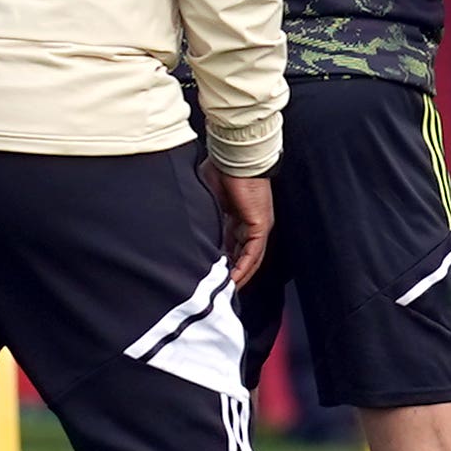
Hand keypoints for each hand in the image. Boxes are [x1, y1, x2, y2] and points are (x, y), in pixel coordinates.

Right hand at [204, 164, 273, 287]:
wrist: (232, 158)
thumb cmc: (217, 171)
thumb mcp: (206, 200)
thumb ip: (203, 216)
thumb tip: (190, 230)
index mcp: (237, 217)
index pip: (232, 246)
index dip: (223, 262)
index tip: (210, 276)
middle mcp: (250, 223)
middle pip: (243, 255)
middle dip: (231, 274)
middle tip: (218, 291)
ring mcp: (258, 224)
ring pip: (251, 258)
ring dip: (239, 276)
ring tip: (226, 292)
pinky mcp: (260, 224)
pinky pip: (254, 253)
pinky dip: (245, 267)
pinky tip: (234, 280)